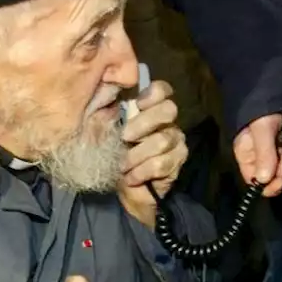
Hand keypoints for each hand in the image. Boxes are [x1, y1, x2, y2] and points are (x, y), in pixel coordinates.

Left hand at [118, 79, 187, 228]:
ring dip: (137, 155)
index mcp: (150, 110)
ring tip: (124, 165)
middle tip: (124, 138)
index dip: (153, 93)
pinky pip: (161, 163)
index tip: (137, 104)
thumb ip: (107, 110)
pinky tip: (131, 177)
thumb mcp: (103, 131)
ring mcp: (176, 141)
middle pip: (168, 110)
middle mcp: (168, 122)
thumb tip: (107, 89)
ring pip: (163, 140)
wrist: (124, 192)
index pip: (162, 90)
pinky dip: (141, 172)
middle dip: (143, 124)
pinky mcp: (178, 162)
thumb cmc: (113, 157)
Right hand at [233, 114, 281, 197]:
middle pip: (280, 180)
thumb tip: (263, 180)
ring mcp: (280, 157)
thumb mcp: (261, 129)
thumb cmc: (261, 108)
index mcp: (249, 160)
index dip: (271, 185)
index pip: (257, 184)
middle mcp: (264, 162)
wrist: (275, 90)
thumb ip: (263, 153)